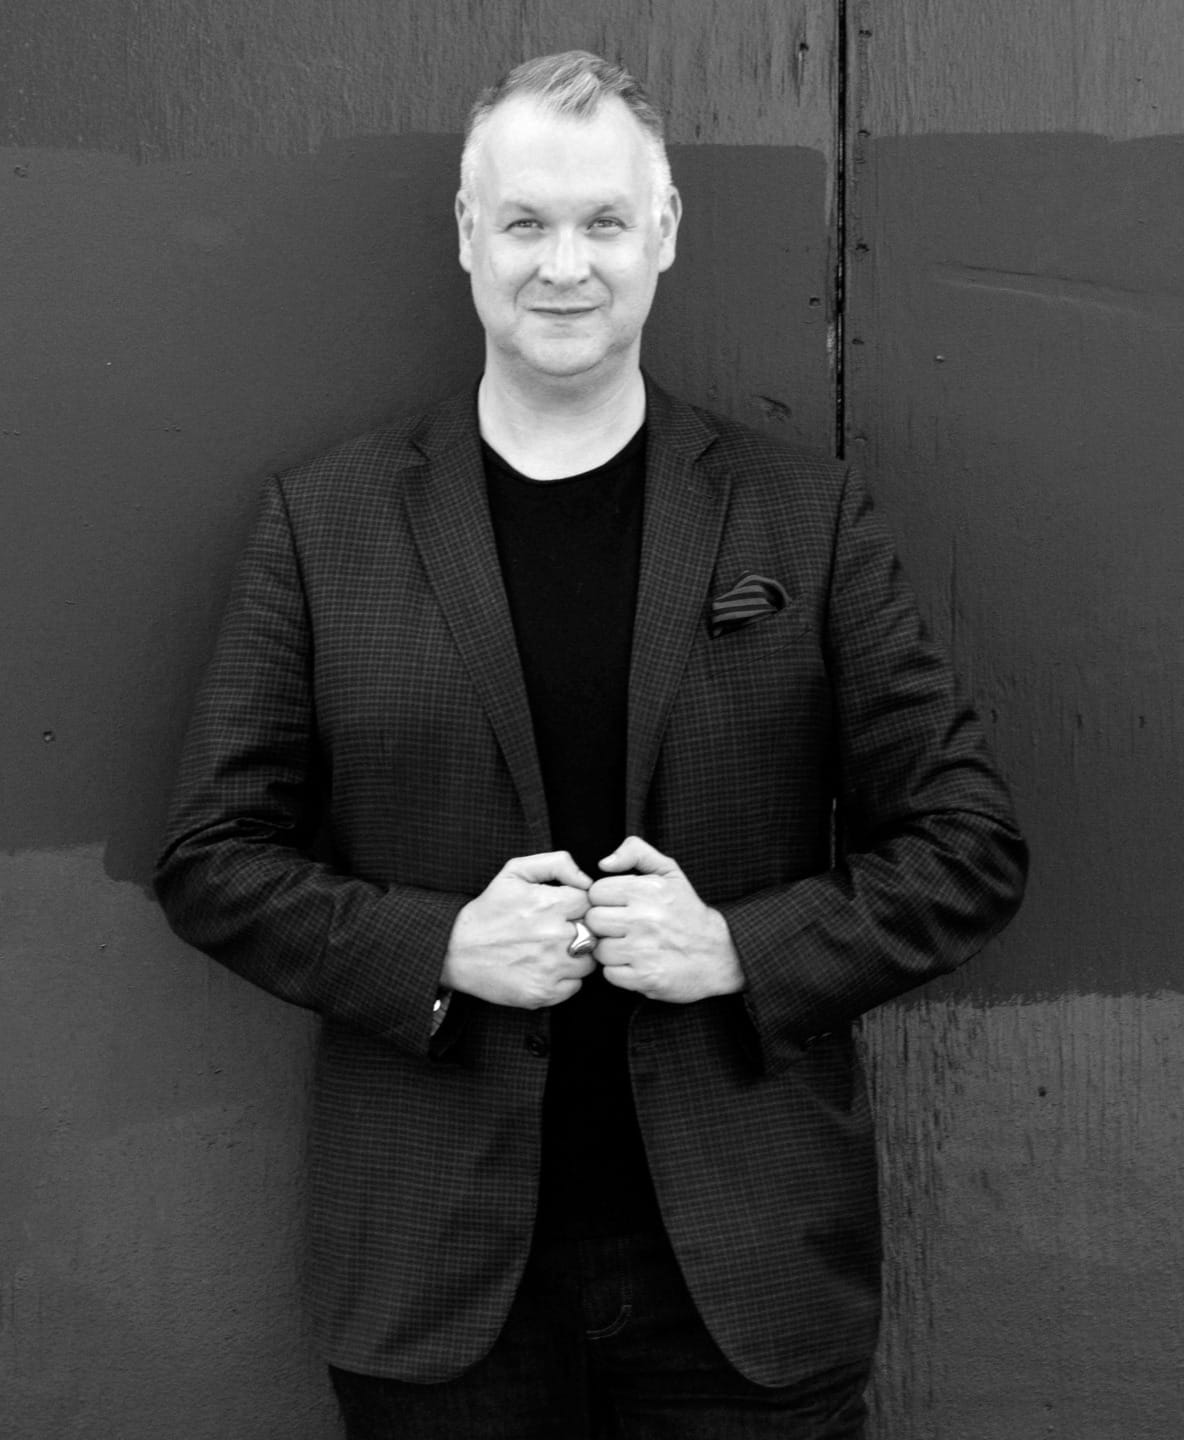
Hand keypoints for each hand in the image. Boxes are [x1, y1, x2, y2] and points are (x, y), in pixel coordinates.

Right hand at [441, 851, 593, 1008]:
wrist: (455, 950)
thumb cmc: (488, 910)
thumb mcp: (515, 871)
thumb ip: (557, 863)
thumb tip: (587, 879)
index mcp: (551, 904)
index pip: (591, 903)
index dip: (578, 906)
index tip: (563, 911)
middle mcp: (555, 937)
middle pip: (595, 933)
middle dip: (581, 930)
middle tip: (558, 932)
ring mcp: (551, 968)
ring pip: (589, 962)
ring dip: (576, 956)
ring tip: (551, 951)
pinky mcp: (544, 993)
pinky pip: (575, 986)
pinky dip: (565, 979)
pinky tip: (545, 969)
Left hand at [585, 837, 744, 1002]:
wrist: (719, 954)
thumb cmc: (688, 912)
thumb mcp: (669, 872)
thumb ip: (636, 852)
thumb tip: (604, 862)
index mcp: (647, 889)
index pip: (596, 892)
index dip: (606, 900)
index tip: (620, 906)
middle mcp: (644, 918)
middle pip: (593, 920)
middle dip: (605, 925)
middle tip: (624, 928)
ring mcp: (644, 950)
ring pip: (599, 949)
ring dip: (612, 950)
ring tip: (632, 946)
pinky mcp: (645, 977)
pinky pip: (610, 974)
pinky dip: (620, 972)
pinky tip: (637, 964)